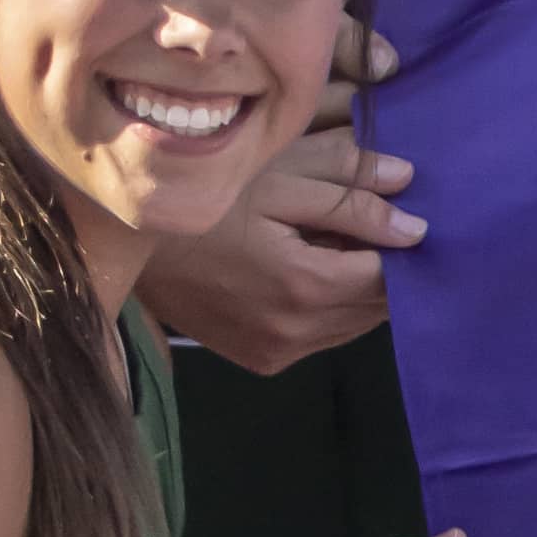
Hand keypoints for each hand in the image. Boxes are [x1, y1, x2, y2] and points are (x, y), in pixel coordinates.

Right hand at [136, 104, 421, 375]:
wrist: (123, 244)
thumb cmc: (201, 198)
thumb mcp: (275, 177)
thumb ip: (349, 190)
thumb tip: (413, 200)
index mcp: (305, 286)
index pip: (392, 276)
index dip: (407, 243)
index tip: (410, 211)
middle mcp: (297, 333)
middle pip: (378, 307)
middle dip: (388, 267)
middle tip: (378, 223)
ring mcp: (278, 353)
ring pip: (353, 326)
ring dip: (359, 290)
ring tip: (340, 243)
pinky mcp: (261, 360)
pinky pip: (322, 337)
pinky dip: (329, 307)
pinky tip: (308, 269)